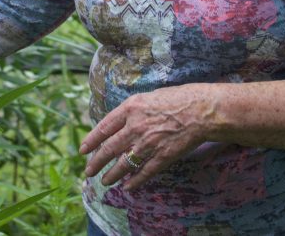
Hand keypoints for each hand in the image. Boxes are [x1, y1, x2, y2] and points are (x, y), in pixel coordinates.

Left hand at [79, 83, 215, 191]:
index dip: (91, 140)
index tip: (83, 150)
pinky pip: (144, 172)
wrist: (202, 110)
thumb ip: (132, 111)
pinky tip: (128, 187)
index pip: (103, 128)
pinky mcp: (162, 156)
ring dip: (112, 175)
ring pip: (124, 164)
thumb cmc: (177, 98)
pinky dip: (135, 182)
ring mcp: (148, 143)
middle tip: (88, 171)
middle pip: (109, 148)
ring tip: (105, 181)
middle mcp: (135, 127)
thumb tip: (119, 123)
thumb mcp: (148, 97)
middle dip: (96, 162)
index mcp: (130, 108)